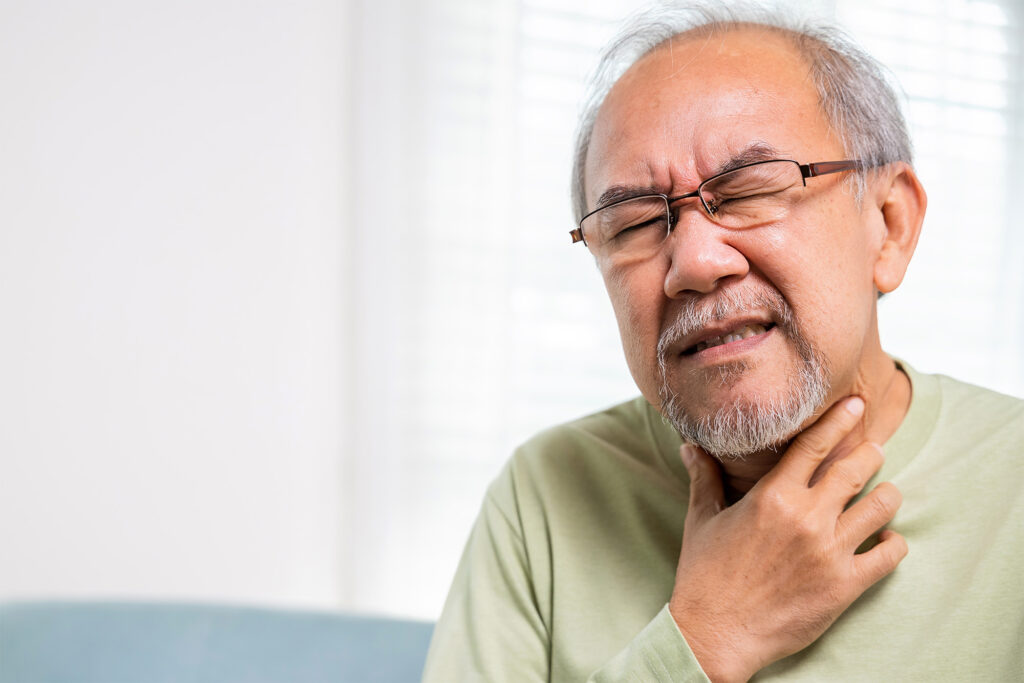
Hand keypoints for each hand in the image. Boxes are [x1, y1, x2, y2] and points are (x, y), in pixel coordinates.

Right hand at [668, 397, 906, 682]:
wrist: (715, 633)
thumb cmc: (705, 575)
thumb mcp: (702, 520)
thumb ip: (704, 478)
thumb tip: (690, 445)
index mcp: (772, 497)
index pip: (814, 445)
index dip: (838, 420)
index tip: (856, 404)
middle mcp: (806, 518)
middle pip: (855, 469)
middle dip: (870, 452)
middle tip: (875, 448)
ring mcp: (829, 552)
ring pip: (881, 507)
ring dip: (887, 495)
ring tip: (885, 493)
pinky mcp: (845, 585)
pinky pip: (889, 555)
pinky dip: (893, 543)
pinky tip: (887, 539)